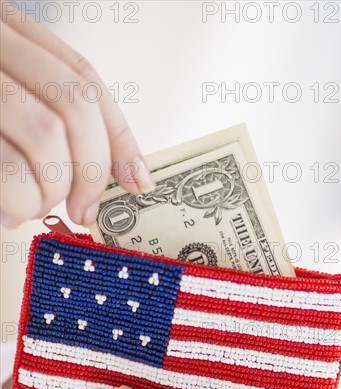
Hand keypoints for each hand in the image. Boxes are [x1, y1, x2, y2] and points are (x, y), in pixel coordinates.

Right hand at [0, 2, 153, 228]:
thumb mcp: (6, 102)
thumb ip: (49, 117)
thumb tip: (124, 172)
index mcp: (4, 35)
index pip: (84, 81)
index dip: (119, 137)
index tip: (137, 181)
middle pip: (72, 108)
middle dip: (89, 172)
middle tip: (83, 209)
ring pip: (43, 140)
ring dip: (47, 191)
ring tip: (27, 205)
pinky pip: (6, 177)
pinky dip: (16, 203)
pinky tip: (6, 211)